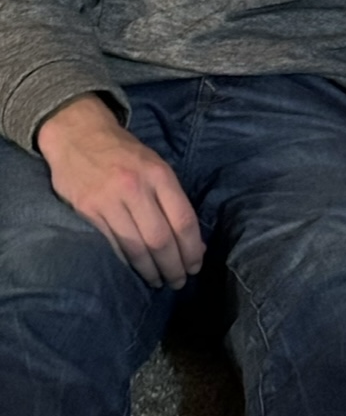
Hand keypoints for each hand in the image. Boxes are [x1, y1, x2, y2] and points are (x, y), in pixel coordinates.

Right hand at [36, 94, 204, 290]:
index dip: (191, 248)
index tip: (196, 265)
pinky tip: (136, 271)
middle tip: (179, 281)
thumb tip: (192, 239)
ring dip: (151, 271)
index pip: (183, 219)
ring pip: (136, 247)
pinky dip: (127, 263)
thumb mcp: (155, 164)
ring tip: (160, 281)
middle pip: (161, 239)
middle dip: (173, 266)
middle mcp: (136, 188)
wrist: (79, 133)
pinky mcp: (89, 211)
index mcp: (159, 174)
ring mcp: (110, 201)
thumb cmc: (124, 152)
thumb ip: (171, 198)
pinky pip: (113, 245)